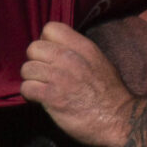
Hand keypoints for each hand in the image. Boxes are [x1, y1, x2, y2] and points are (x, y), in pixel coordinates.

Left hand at [17, 22, 136, 146]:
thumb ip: (78, 52)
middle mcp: (69, 58)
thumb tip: (57, 49)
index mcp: (83, 47)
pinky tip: (40, 98)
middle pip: (33, 48)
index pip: (50, 28)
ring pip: (27, 69)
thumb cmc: (110, 94)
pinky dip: (30, 94)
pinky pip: (26, 88)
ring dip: (32, 79)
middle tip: (44, 73)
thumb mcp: (99, 61)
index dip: (46, 41)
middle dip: (36, 61)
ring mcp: (59, 77)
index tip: (51, 55)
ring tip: (42, 87)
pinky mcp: (51, 97)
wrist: (119, 119)